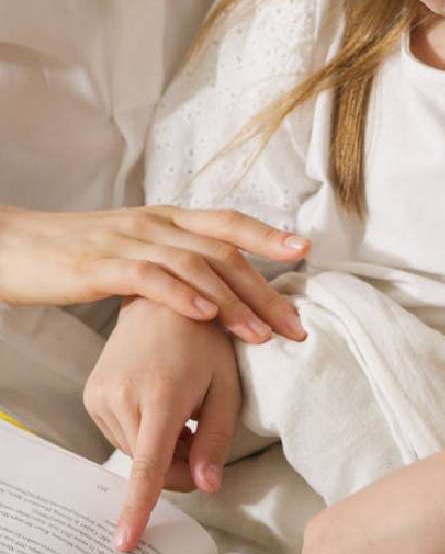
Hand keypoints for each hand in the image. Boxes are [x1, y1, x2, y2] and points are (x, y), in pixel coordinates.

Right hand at [0, 204, 308, 343]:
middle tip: (295, 324)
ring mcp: (127, 242)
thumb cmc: (74, 255)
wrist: (13, 246)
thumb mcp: (132, 251)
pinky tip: (204, 315)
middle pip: (223, 250)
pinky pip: (148, 277)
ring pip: (193, 265)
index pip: (227, 222)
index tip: (305, 252)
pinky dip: (180, 295)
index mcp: (165, 219)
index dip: (267, 235)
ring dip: (232, 301)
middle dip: (264, 289)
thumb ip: (172, 263)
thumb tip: (212, 290)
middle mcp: (154, 224)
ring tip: (261, 334)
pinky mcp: (98, 266)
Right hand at [83, 299, 242, 550]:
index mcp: (162, 395)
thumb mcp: (226, 387)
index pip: (148, 467)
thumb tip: (206, 486)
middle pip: (150, 465)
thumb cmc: (205, 340)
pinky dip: (143, 432)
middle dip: (179, 463)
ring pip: (135, 453)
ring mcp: (101, 395)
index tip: (126, 542)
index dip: (138, 509)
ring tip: (181, 408)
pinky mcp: (91, 394)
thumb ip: (216, 439)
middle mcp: (123, 396)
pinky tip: (159, 402)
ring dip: (161, 447)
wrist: (163, 299)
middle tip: (200, 429)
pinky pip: (121, 435)